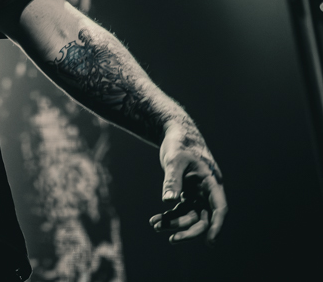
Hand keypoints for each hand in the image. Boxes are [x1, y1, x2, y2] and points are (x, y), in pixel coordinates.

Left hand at [149, 122, 226, 243]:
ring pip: (190, 215)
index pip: (219, 207)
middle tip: (172, 239)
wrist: (176, 133)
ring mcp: (197, 192)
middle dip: (189, 229)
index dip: (216, 225)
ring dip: (175, 223)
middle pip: (204, 217)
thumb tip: (168, 201)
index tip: (210, 241)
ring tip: (155, 225)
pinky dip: (169, 215)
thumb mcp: (174, 160)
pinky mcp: (187, 192)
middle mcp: (207, 190)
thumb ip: (172, 180)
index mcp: (211, 181)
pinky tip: (155, 221)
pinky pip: (181, 209)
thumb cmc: (178, 143)